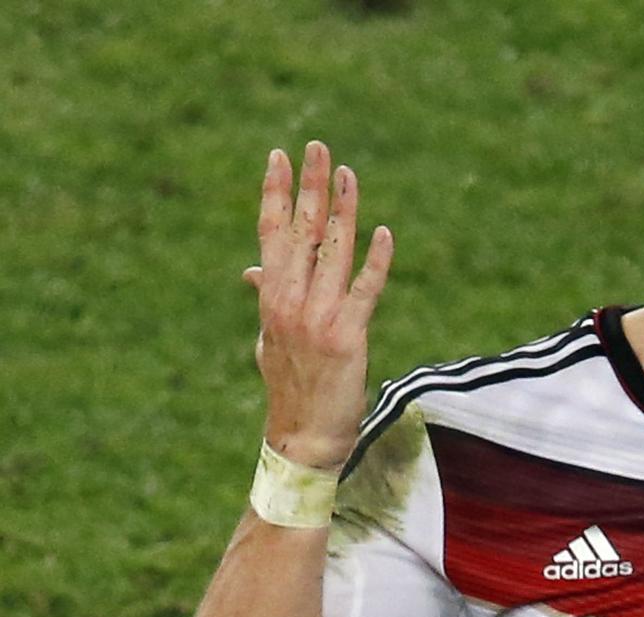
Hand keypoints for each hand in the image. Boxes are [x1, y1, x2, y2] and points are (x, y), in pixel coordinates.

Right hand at [242, 141, 393, 470]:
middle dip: (310, 187)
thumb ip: (267, 298)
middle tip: (317, 147)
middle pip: (300, 232)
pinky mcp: (348, 336)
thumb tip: (251, 270)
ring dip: (343, 211)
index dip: (276, 194)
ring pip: (333, 252)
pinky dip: (376, 260)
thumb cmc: (291, 384)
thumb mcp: (269, 337)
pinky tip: (385, 233)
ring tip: (349, 175)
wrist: (303, 436)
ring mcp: (318, 317)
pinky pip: (366, 289)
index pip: (271, 234)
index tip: (279, 157)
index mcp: (272, 298)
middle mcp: (290, 301)